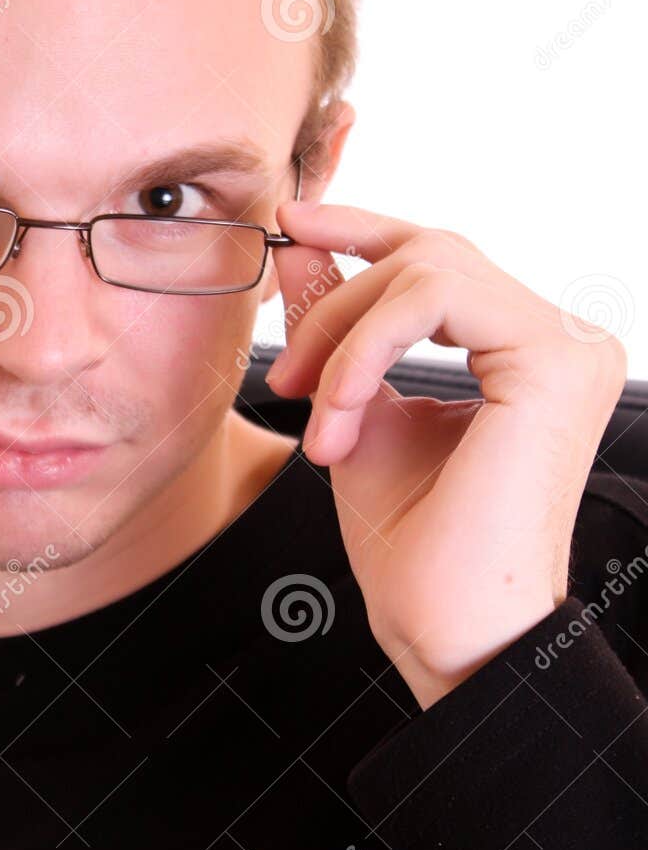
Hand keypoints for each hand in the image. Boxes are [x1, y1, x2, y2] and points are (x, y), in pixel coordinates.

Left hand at [265, 202, 627, 708]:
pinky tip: (339, 413)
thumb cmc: (410, 543)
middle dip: (334, 304)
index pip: (438, 262)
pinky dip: (363, 350)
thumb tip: (303, 246)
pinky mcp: (552, 358)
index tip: (288, 224)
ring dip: (343, 337)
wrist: (445, 624)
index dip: (361, 230)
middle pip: (425, 255)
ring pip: (424, 269)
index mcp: (523, 352)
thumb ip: (340, 327)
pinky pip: (431, 298)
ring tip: (315, 414)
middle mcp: (559, 339)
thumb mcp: (356, 410)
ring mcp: (566, 344)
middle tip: (283, 377)